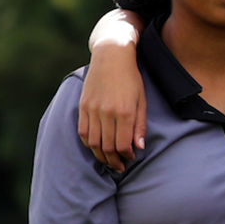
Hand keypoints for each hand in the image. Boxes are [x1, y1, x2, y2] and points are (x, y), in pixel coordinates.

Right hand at [77, 58, 148, 172]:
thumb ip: (140, 126)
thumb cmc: (131, 79)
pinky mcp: (82, 106)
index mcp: (124, 112)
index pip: (122, 145)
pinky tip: (96, 148)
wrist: (111, 57)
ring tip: (109, 161)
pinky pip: (83, 132)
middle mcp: (106, 113)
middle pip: (107, 147)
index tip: (131, 158)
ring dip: (101, 156)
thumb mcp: (142, 101)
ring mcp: (92, 110)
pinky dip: (89, 144)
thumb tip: (138, 148)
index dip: (127, 156)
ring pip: (93, 143)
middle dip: (114, 161)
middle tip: (120, 166)